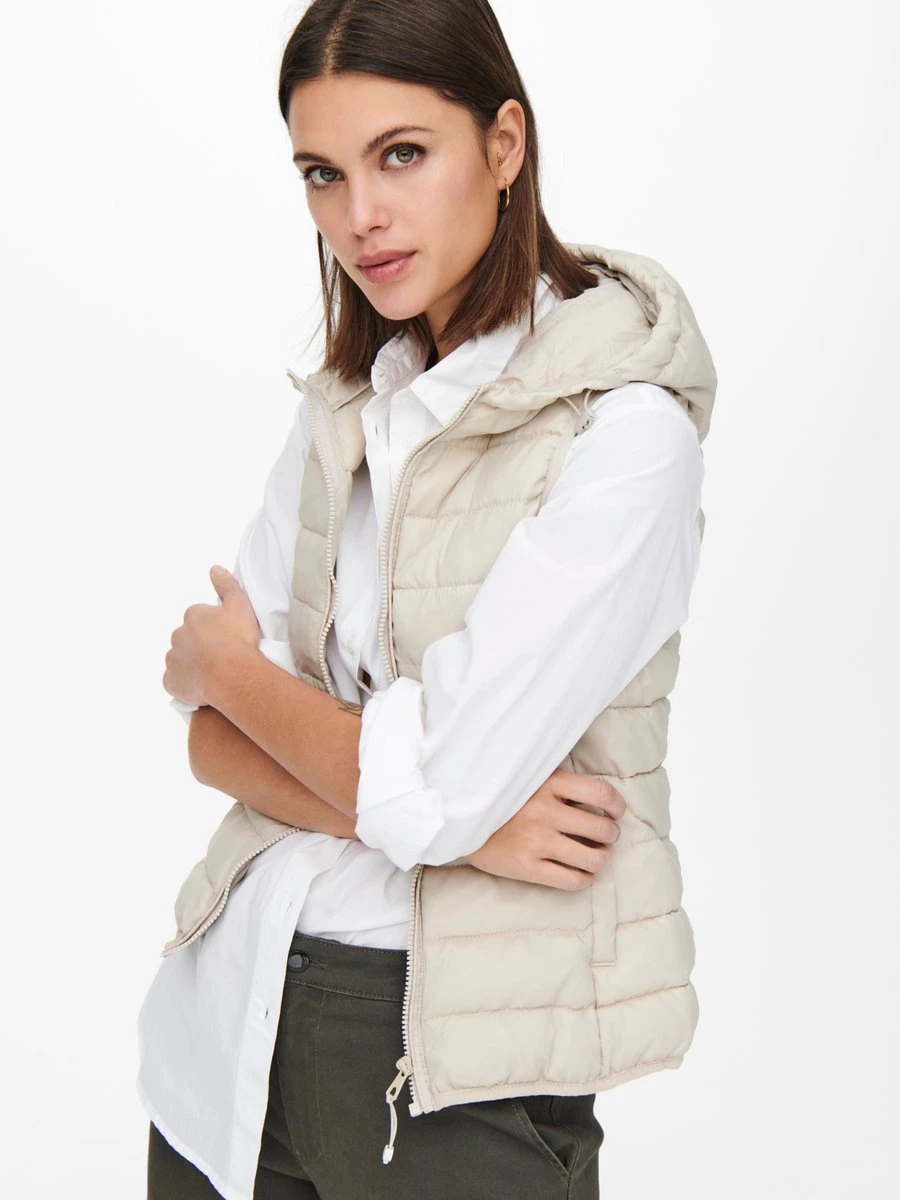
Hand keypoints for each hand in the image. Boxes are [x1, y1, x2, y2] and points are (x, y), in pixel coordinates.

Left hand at [162, 565, 260, 706]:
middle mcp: (178, 635)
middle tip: (221, 656)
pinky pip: (176, 682)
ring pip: (181, 660)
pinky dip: (186, 684)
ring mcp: (173, 659)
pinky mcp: (171, 681)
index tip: (227, 637)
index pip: (200, 619)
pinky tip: (202, 687)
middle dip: (201, 646)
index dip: (214, 628)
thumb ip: (227, 586)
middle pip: (188, 639)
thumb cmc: (237, 639)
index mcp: (193, 616)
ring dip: (193, 665)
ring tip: (214, 673)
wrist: (230, 673)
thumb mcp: (240, 605)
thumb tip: (216, 569)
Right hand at [462, 768, 625, 890]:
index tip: (616, 812)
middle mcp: (545, 812)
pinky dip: (584, 879)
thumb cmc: (501, 798)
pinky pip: (571, 880)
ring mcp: (536, 841)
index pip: (601, 793)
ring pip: (592, 859)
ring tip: (595, 856)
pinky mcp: (527, 867)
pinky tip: (581, 874)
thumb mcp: (529, 778)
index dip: (617, 805)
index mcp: (548, 784)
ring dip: (600, 859)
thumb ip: (559, 783)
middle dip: (611, 835)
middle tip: (605, 836)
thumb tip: (599, 797)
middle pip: (602, 829)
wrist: (460, 820)